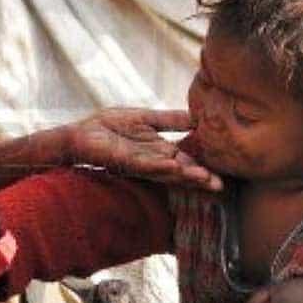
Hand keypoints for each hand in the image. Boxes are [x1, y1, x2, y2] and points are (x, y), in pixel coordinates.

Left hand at [67, 108, 221, 190]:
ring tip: (204, 179)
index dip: (203, 167)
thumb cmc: (108, 127)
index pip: (186, 160)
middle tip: (219, 186)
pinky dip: (160, 166)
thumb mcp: (144, 118)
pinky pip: (145, 165)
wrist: (80, 134)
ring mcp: (139, 163)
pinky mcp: (125, 162)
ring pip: (166, 172)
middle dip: (199, 178)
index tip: (222, 174)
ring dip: (184, 175)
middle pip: (180, 171)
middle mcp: (152, 161)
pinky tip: (173, 167)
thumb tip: (196, 116)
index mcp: (159, 150)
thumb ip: (169, 120)